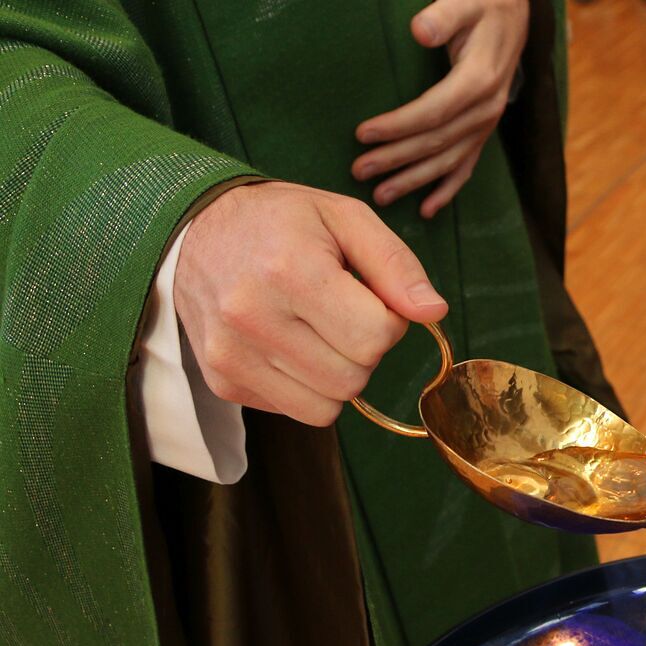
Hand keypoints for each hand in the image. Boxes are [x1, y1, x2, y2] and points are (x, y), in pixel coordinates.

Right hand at [174, 181, 447, 424]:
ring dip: (338, 376)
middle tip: (340, 314)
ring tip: (316, 331)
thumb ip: (396, 265)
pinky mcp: (222, 380)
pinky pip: (294, 411)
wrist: (194, 230)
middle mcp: (252, 316)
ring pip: (326, 407)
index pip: (374, 337)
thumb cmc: (281, 222)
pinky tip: (288, 345)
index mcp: (290, 270)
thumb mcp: (345, 218)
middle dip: (363, 351)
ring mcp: (231, 354)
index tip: (368, 298)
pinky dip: (305, 387)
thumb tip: (435, 312)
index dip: (388, 322)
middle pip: (353, 378)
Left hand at [353, 0, 528, 217]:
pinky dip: (447, 190)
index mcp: (479, 81)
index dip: (398, 126)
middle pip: (436, 143)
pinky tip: (427, 210)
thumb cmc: (484, 4)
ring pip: (449, 161)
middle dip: (397, 160)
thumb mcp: (465, 2)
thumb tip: (419, 31)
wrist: (514, 13)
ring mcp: (487, 124)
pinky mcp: (483, 129)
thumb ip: (443, 16)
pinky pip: (466, 167)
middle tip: (359, 171)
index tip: (363, 133)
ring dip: (415, 181)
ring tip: (382, 195)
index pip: (433, 112)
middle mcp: (486, 109)